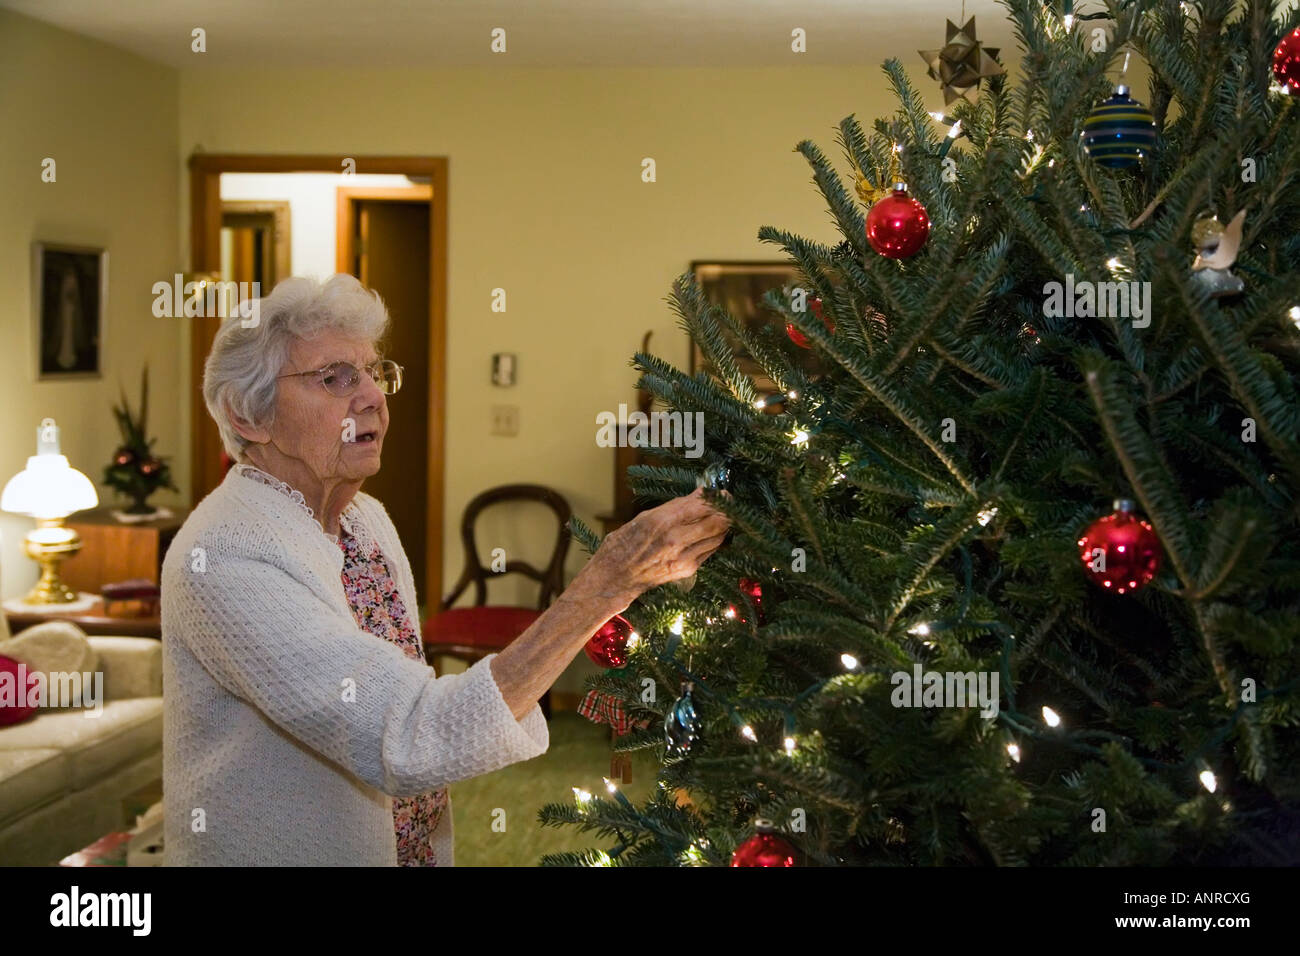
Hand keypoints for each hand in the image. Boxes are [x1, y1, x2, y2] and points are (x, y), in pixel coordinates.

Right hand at [573, 488, 729, 608]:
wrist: (615, 577)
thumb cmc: (625, 542)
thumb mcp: (646, 517)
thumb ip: (676, 506)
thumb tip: (700, 494)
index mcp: (663, 520)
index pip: (703, 505)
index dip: (718, 497)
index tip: (722, 492)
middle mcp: (676, 539)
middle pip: (718, 521)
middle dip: (727, 511)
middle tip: (727, 504)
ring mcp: (684, 557)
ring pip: (718, 537)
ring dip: (723, 526)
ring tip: (719, 517)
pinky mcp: (688, 570)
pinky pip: (710, 551)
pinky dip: (713, 540)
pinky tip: (708, 534)